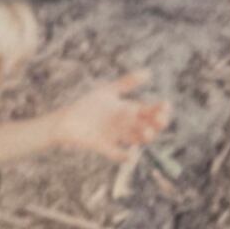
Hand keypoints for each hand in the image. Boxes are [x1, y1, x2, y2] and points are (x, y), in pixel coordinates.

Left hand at [51, 72, 169, 156]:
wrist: (64, 121)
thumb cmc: (86, 106)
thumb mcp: (107, 92)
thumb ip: (126, 83)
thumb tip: (148, 72)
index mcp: (129, 111)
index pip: (151, 111)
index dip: (160, 109)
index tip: (165, 104)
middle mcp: (127, 125)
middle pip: (149, 126)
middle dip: (158, 123)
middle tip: (160, 119)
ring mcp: (117, 137)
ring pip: (137, 139)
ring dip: (144, 137)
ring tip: (146, 132)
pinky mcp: (104, 147)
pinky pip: (116, 154)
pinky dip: (122, 156)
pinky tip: (127, 155)